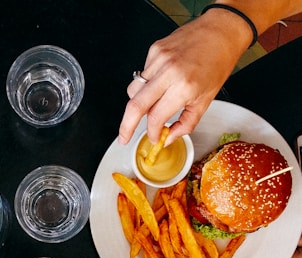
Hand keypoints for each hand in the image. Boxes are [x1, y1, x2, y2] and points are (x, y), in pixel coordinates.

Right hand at [118, 11, 248, 144]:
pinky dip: (146, 85)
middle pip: (135, 106)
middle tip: (124, 137)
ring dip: (137, 104)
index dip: (152, 132)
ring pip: (133, 91)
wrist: (222, 31)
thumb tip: (169, 137)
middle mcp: (169, 72)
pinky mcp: (154, 50)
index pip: (155, 118)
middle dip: (126, 126)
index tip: (154, 137)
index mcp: (184, 87)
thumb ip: (186, 123)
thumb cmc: (218, 62)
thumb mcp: (206, 100)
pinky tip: (160, 82)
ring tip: (149, 105)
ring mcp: (159, 59)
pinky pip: (141, 75)